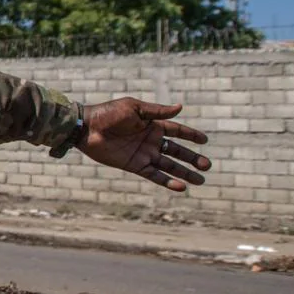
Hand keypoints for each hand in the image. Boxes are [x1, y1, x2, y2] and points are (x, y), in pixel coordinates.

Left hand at [78, 98, 210, 191]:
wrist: (86, 128)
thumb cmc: (108, 114)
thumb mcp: (134, 108)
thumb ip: (157, 111)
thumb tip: (180, 107)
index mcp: (151, 124)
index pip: (176, 131)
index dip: (190, 135)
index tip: (205, 141)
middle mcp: (150, 140)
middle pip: (176, 151)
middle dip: (192, 158)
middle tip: (207, 166)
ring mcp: (142, 154)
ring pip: (168, 165)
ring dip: (184, 172)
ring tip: (201, 180)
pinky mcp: (133, 165)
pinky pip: (154, 175)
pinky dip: (167, 181)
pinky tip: (181, 187)